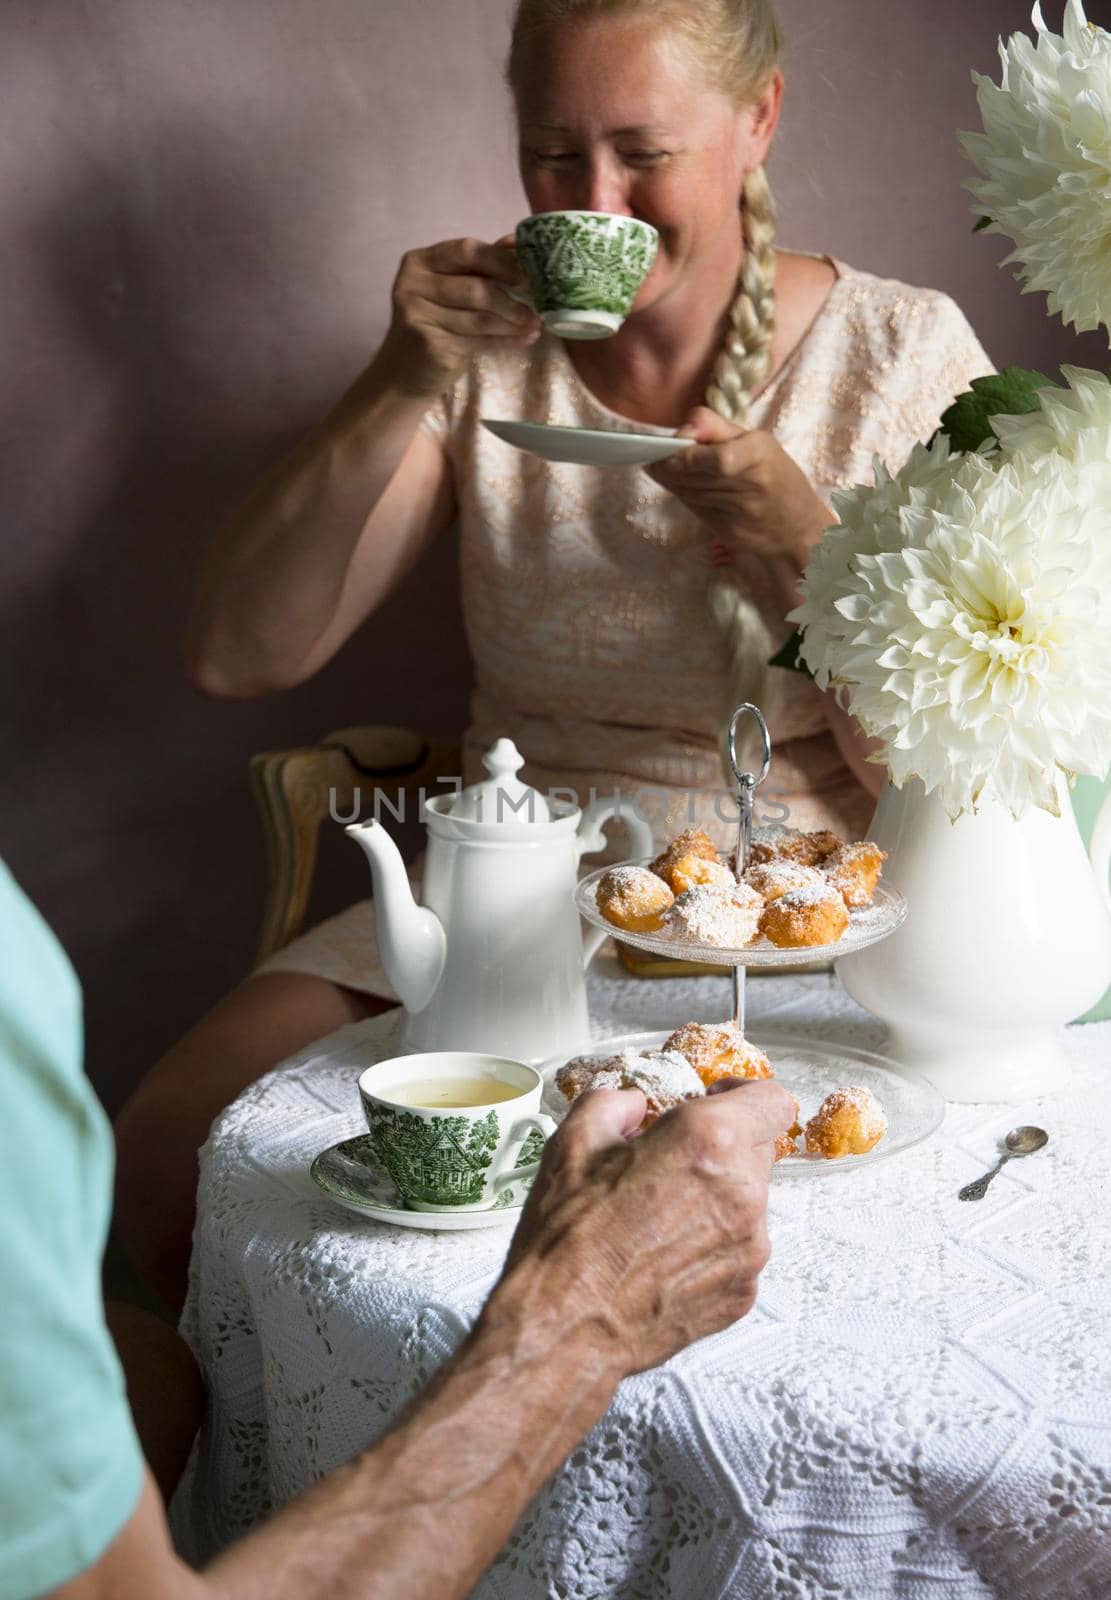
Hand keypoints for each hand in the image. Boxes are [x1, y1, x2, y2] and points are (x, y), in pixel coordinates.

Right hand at [380, 234, 540, 396]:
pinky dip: (505, 340)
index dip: (501, 261)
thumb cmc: (436, 322)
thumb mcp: (452, 287)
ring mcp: (418, 316)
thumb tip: (520, 244)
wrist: (406, 370)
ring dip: (512, 322)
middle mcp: (413, 284)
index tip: (528, 274)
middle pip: (475, 287)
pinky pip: (478, 341)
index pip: (467, 250)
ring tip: (535, 324)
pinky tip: (524, 339)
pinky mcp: (430, 345)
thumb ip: (481, 266)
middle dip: (510, 298)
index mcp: (420, 261)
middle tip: (537, 304)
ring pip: (479, 317)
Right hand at [497, 1078, 794, 1376]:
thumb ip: (617, 1102)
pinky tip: (662, 1253)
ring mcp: (749, 1247)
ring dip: (714, 1198)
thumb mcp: (575, 1140)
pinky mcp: (743, 1291)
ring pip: (748, 1202)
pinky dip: (710, 1244)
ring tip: (657, 1216)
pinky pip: (739, 1249)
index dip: (743, 1094)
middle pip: (758, 1149)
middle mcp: (742, 1192)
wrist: (564, 1324)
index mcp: (709, 1141)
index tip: (716, 1102)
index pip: (772, 1099)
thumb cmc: (568, 1239)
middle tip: (668, 1162)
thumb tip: (633, 1105)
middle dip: (719, 1147)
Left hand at [646, 406, 831, 573]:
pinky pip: (693, 509)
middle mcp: (750, 485)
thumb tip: (683, 427)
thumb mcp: (758, 441)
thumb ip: (717, 427)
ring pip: (688, 492)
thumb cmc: (778, 477)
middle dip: (668, 466)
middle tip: (654, 457)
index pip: (718, 459)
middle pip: (694, 475)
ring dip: (670, 481)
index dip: (687, 456)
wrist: (799, 528)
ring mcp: (738, 512)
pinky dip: (682, 495)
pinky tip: (681, 486)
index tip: (669, 449)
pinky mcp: (726, 531)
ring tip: (662, 469)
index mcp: (760, 454)